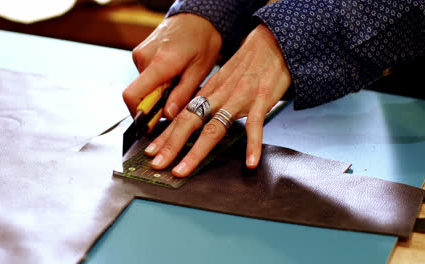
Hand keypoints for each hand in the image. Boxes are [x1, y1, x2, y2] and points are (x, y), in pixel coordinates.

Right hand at [122, 13, 221, 118]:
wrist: (198, 17)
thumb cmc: (203, 40)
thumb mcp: (199, 71)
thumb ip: (182, 95)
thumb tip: (168, 115)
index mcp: (160, 63)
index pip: (133, 96)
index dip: (139, 114)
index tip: (151, 123)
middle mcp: (144, 57)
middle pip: (138, 94)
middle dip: (155, 104)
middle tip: (175, 101)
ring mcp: (140, 54)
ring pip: (142, 86)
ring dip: (157, 92)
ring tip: (177, 82)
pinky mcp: (140, 53)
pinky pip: (144, 77)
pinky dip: (156, 82)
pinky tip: (172, 75)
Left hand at [145, 24, 291, 176]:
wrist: (272, 41)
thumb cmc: (249, 61)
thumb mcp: (225, 77)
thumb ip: (212, 96)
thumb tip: (198, 114)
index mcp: (211, 90)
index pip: (182, 114)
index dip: (165, 134)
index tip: (151, 151)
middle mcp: (220, 95)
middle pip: (190, 121)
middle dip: (171, 145)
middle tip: (157, 163)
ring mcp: (239, 98)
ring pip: (214, 128)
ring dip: (196, 152)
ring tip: (183, 169)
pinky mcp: (261, 100)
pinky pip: (255, 125)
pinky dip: (253, 145)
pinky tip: (251, 163)